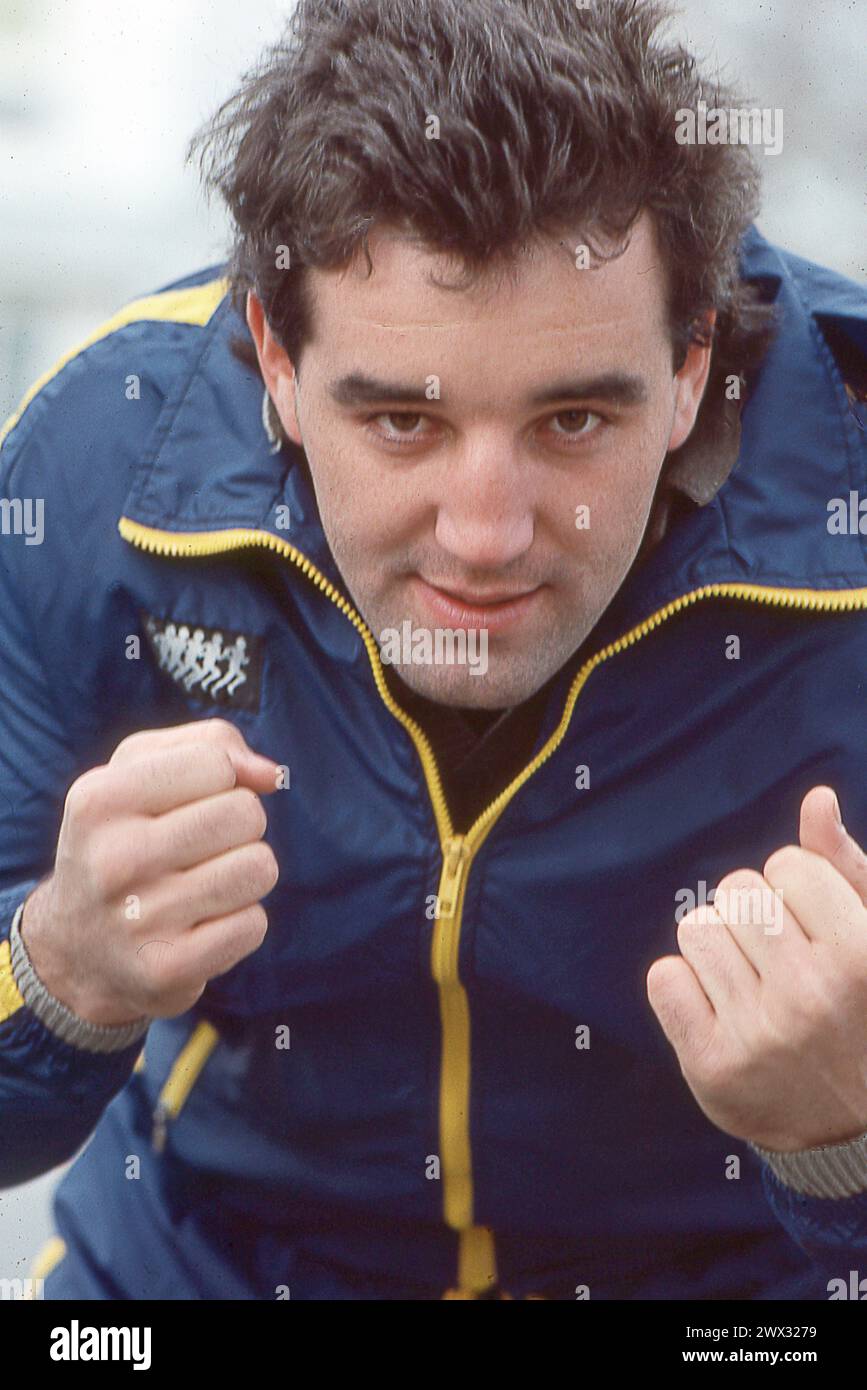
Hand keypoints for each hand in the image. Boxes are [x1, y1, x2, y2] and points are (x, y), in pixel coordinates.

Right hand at [21, 719, 280, 1025]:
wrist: (75, 948)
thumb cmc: (123, 840)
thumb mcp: (138, 772)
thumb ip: (209, 745)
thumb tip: (271, 774)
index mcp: (99, 799)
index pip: (216, 763)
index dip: (223, 780)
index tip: (194, 802)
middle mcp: (113, 858)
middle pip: (245, 814)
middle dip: (240, 827)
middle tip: (201, 849)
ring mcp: (139, 919)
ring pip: (258, 868)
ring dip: (245, 875)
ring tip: (204, 885)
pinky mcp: (167, 970)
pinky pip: (253, 924)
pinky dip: (241, 922)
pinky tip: (202, 925)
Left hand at [647, 785, 866, 1150]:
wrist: (855, 1127)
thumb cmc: (862, 1012)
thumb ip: (847, 867)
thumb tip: (816, 799)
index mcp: (861, 954)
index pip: (787, 865)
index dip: (795, 890)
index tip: (811, 927)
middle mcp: (810, 993)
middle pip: (737, 892)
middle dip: (753, 915)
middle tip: (779, 959)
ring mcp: (759, 1032)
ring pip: (696, 929)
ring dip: (717, 947)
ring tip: (750, 982)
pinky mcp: (712, 1065)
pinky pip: (663, 978)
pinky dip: (683, 986)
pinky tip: (718, 1008)